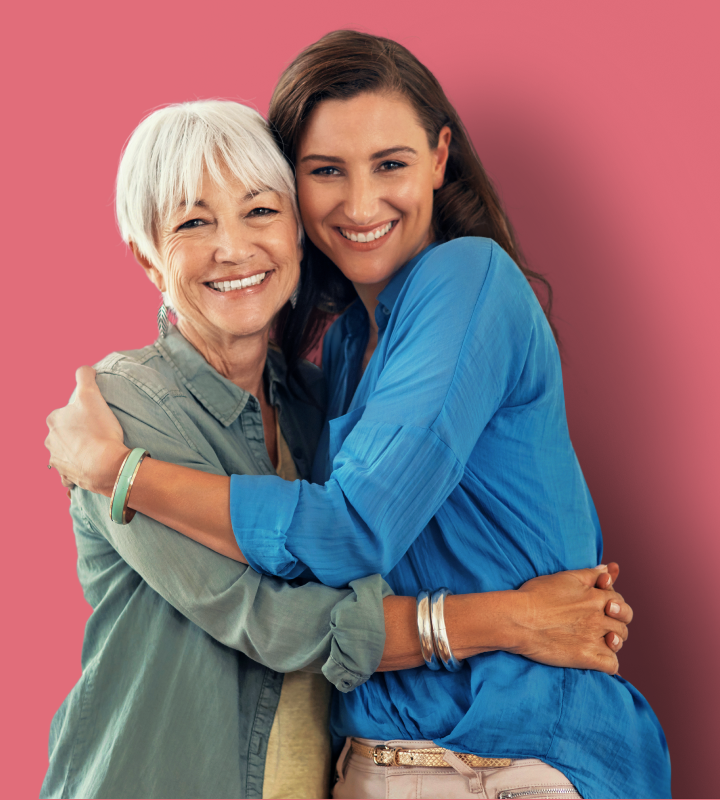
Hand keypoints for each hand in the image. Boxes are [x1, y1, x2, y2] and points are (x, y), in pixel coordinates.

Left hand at [46, 366, 129, 495]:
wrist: (106, 465)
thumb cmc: (99, 430)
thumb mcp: (92, 395)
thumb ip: (85, 376)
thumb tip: (85, 369)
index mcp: (54, 421)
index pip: (65, 413)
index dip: (81, 414)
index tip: (94, 418)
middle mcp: (50, 441)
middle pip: (63, 433)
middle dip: (76, 433)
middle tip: (97, 433)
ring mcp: (57, 460)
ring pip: (64, 453)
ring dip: (75, 452)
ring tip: (94, 452)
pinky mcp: (66, 477)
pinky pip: (69, 473)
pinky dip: (76, 470)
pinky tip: (88, 467)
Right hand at [513, 564, 631, 674]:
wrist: (518, 619)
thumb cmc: (536, 595)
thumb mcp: (564, 577)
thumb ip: (590, 574)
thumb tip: (609, 569)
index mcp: (595, 597)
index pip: (620, 601)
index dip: (613, 605)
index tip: (602, 608)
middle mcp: (598, 618)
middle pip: (623, 623)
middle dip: (617, 624)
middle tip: (601, 626)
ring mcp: (594, 638)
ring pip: (619, 643)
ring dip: (613, 642)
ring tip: (599, 641)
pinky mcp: (586, 658)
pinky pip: (612, 665)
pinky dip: (609, 664)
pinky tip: (597, 658)